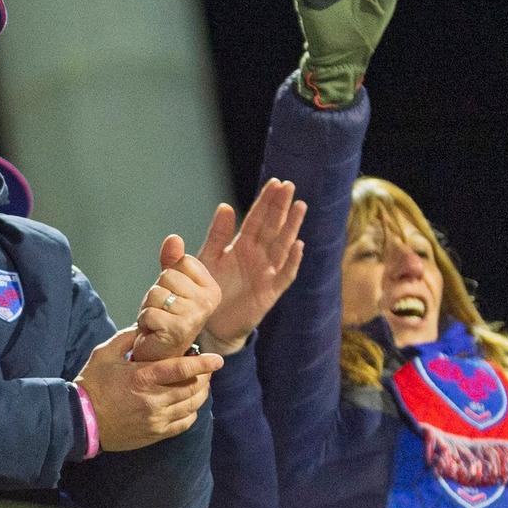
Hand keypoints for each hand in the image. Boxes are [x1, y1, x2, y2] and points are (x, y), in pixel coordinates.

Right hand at [74, 328, 221, 452]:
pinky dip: (192, 413)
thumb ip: (127, 338)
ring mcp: (156, 419)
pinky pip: (184, 424)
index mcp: (143, 377)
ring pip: (191, 406)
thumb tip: (145, 328)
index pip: (182, 369)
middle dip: (204, 377)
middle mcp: (154, 400)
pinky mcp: (155, 434)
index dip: (203, 363)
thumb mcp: (105, 354)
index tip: (218, 360)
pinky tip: (190, 405)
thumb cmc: (92, 384)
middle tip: (206, 369)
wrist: (80, 420)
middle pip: (192, 388)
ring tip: (201, 385)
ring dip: (200, 394)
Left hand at [131, 236, 221, 363]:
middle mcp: (208, 302)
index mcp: (212, 289)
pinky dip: (144, 321)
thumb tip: (174, 238)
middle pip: (168, 275)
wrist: (160, 355)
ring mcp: (195, 316)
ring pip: (156, 293)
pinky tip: (154, 332)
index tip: (174, 296)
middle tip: (164, 312)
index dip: (169, 277)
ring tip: (158, 322)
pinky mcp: (178, 329)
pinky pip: (149, 310)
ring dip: (149, 308)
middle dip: (157, 293)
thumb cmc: (166, 319)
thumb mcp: (170, 286)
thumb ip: (172, 261)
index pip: (183, 261)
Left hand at [197, 178, 307, 352]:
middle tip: (289, 186)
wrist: (210, 325)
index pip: (256, 219)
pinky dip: (292, 262)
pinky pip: (284, 275)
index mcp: (241, 246)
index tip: (275, 182)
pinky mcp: (270, 292)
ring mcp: (266, 273)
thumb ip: (216, 235)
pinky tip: (299, 246)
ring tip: (300, 206)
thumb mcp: (207, 259)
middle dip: (280, 207)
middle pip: (272, 227)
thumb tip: (224, 206)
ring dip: (291, 227)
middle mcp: (257, 256)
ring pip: (282, 246)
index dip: (265, 202)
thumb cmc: (208, 290)